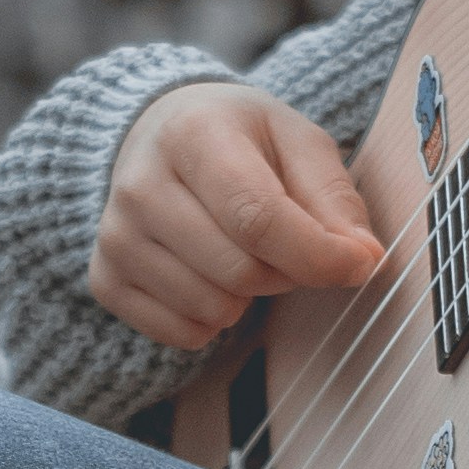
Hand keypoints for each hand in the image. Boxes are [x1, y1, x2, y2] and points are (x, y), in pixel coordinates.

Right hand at [90, 80, 385, 351]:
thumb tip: (363, 259)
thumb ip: (335, 199)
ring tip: (239, 248)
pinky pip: (183, 335)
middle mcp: (139, 184)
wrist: (160, 134)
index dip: (317, 255)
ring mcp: (115, 236)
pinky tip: (207, 272)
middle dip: (285, 270)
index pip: (257, 218)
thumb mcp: (297, 141)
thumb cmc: (239, 138)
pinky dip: (212, 318)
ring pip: (213, 309)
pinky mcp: (105, 280)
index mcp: (192, 134)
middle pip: (241, 271)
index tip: (358, 263)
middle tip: (284, 239)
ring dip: (248, 294)